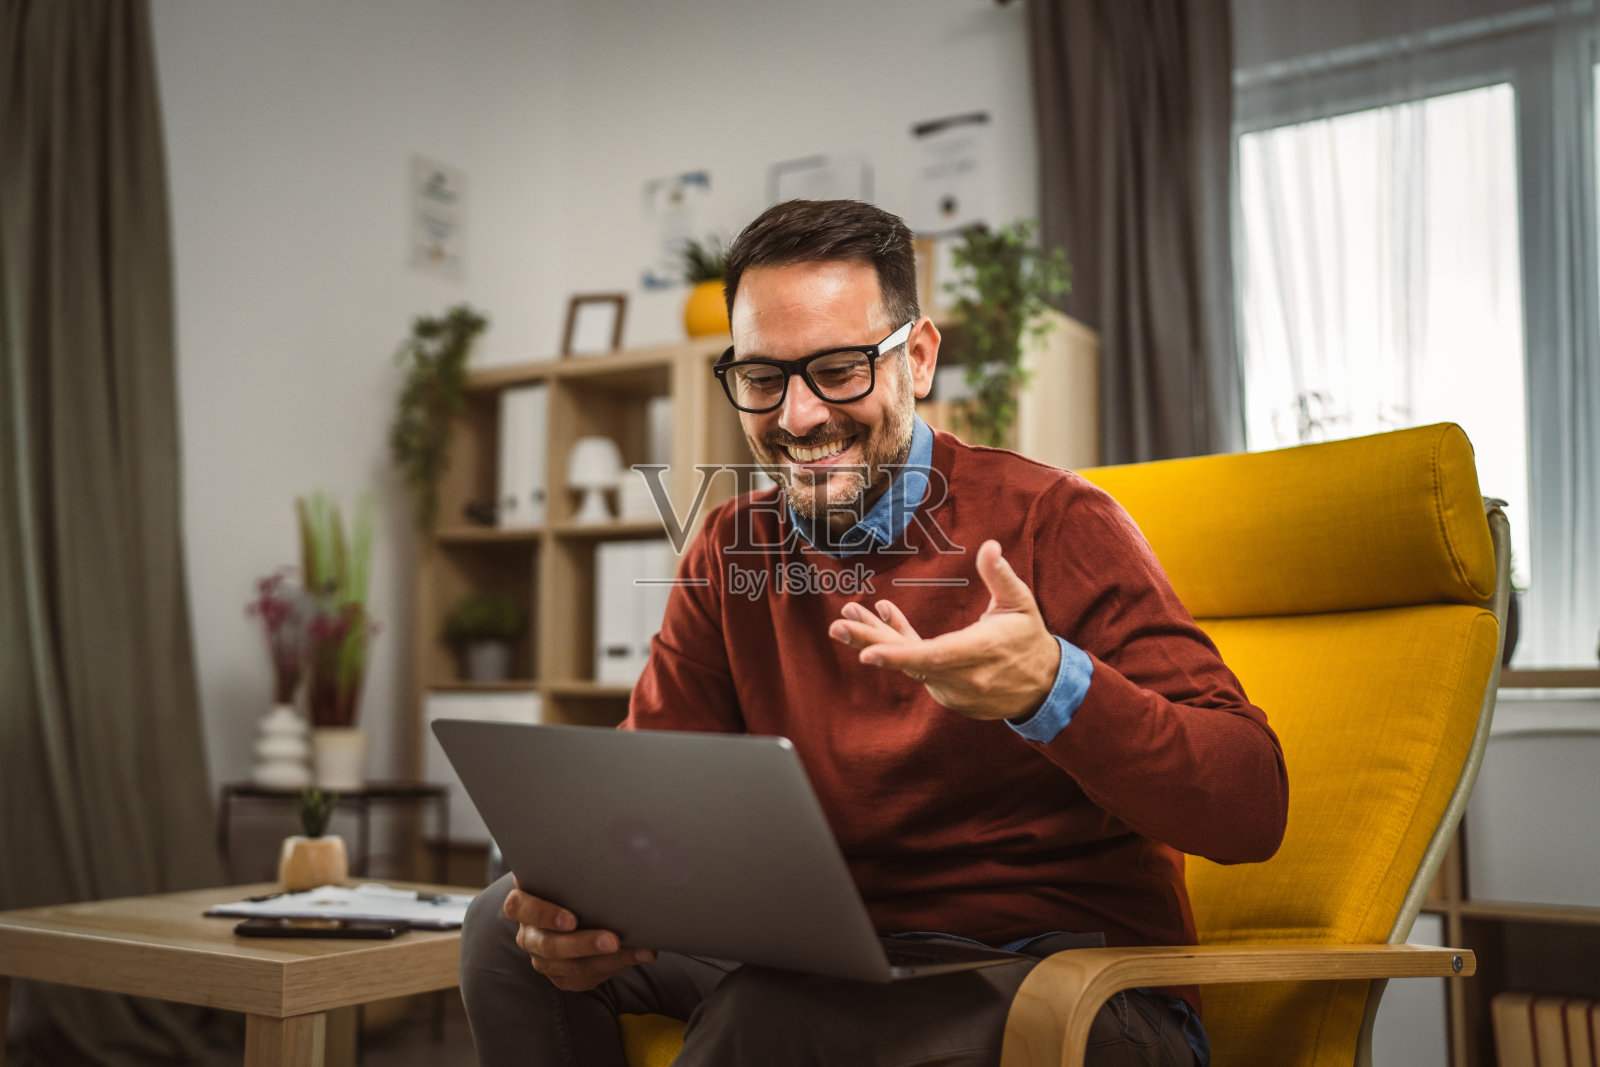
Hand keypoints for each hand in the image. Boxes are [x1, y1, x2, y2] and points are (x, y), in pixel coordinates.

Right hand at [503, 880, 655, 991]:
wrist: (575, 913)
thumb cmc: (570, 887)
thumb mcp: (564, 876)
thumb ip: (568, 869)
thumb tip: (594, 849)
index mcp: (522, 905)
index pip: (518, 908)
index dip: (543, 914)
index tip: (572, 919)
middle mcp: (529, 936)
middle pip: (549, 946)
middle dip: (584, 944)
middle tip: (613, 940)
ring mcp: (544, 961)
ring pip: (573, 967)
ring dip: (609, 960)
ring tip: (639, 950)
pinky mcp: (562, 978)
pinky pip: (589, 978)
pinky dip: (619, 965)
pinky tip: (641, 955)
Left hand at [828, 539, 1060, 720]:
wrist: (1044, 687)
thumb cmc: (1029, 639)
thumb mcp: (1021, 604)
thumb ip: (1001, 577)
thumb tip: (989, 547)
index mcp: (979, 652)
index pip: (932, 656)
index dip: (898, 654)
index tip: (867, 652)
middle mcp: (962, 676)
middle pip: (909, 661)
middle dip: (870, 642)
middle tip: (837, 627)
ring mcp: (953, 690)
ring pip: (909, 663)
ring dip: (878, 639)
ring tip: (848, 617)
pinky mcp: (948, 694)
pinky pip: (917, 667)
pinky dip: (898, 647)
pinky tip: (881, 618)